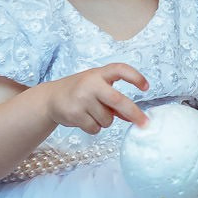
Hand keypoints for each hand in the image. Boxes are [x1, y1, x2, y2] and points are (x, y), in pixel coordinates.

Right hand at [34, 64, 149, 134]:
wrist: (50, 99)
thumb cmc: (80, 92)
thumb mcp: (97, 89)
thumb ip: (114, 101)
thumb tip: (132, 118)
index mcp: (99, 74)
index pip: (120, 69)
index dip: (135, 77)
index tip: (146, 87)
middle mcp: (91, 84)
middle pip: (118, 100)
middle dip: (134, 114)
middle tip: (145, 124)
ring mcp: (82, 98)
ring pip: (108, 120)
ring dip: (104, 121)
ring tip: (91, 112)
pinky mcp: (75, 113)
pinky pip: (95, 128)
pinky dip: (93, 127)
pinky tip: (83, 118)